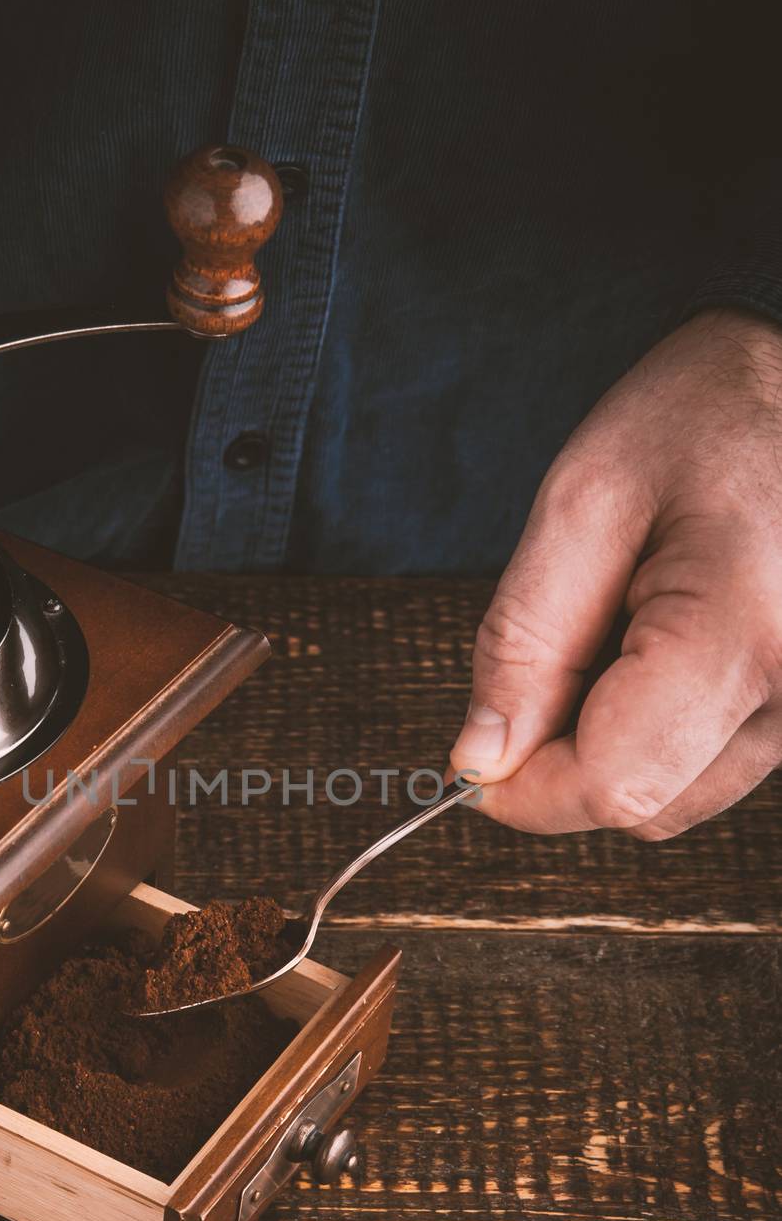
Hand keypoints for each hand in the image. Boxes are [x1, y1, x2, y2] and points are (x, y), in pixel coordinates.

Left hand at [449, 308, 781, 836]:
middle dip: (565, 764)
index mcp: (745, 630)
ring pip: (679, 796)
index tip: (475, 764)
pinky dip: (660, 733)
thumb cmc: (700, 416)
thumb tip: (481, 758)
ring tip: (621, 629)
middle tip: (549, 659)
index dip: (525, 792)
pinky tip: (658, 648)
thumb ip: (523, 640)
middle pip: (647, 804)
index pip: (615, 783)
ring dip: (616, 745)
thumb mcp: (583, 503)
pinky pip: (714, 767)